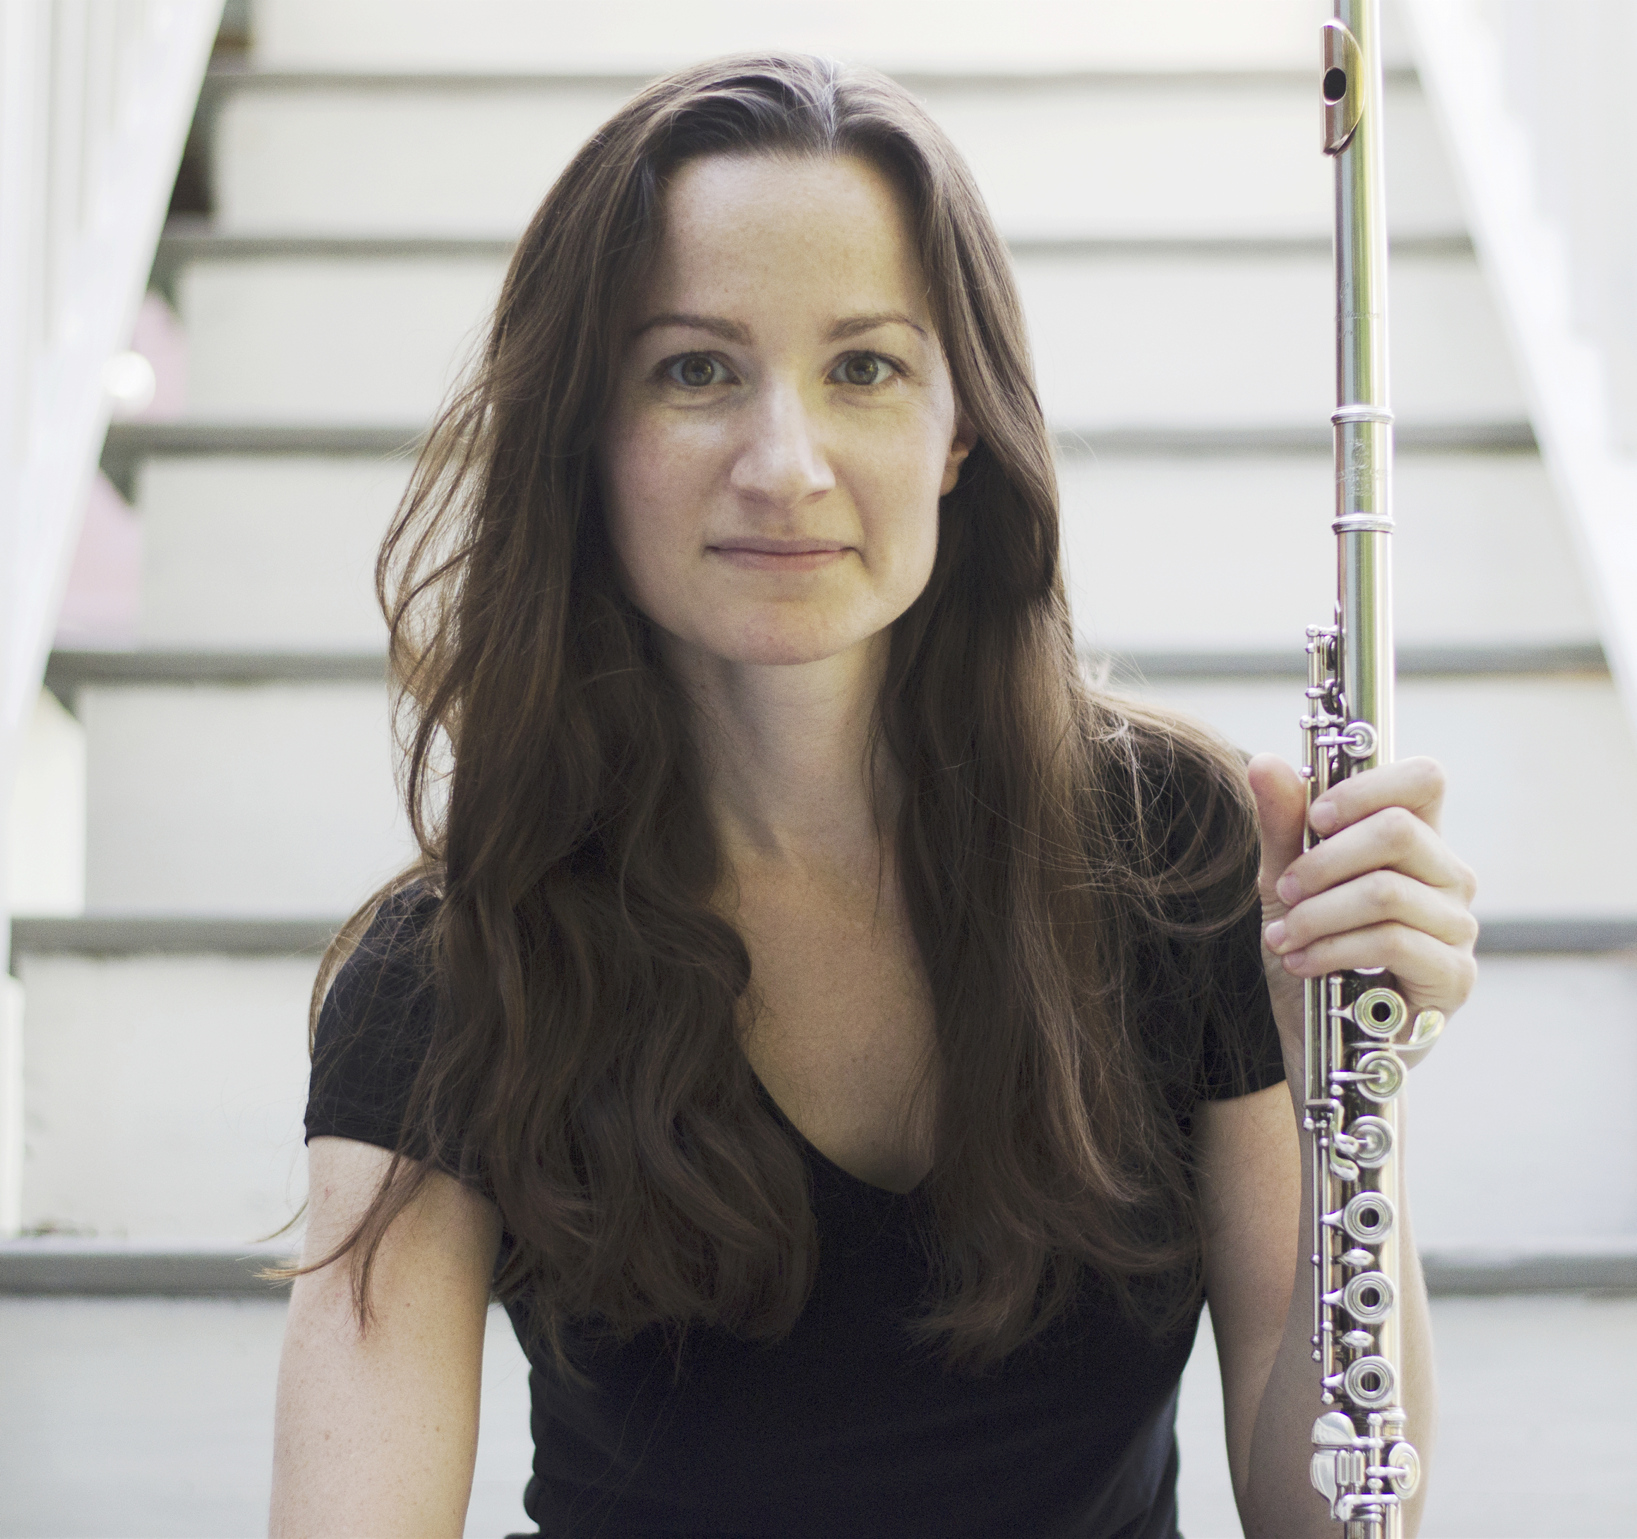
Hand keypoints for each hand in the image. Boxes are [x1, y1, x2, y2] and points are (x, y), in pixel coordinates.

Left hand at [1246, 754, 1478, 1048]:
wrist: (1315, 1039)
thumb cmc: (1310, 953)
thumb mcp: (1284, 885)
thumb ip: (1283, 826)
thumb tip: (1266, 761)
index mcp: (1417, 843)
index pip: (1424, 780)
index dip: (1367, 787)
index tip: (1314, 817)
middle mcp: (1449, 879)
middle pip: (1399, 830)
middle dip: (1324, 859)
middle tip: (1285, 890)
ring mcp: (1457, 928)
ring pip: (1388, 891)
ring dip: (1318, 912)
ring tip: (1282, 936)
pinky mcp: (1453, 977)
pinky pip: (1393, 941)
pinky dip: (1333, 948)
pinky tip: (1303, 962)